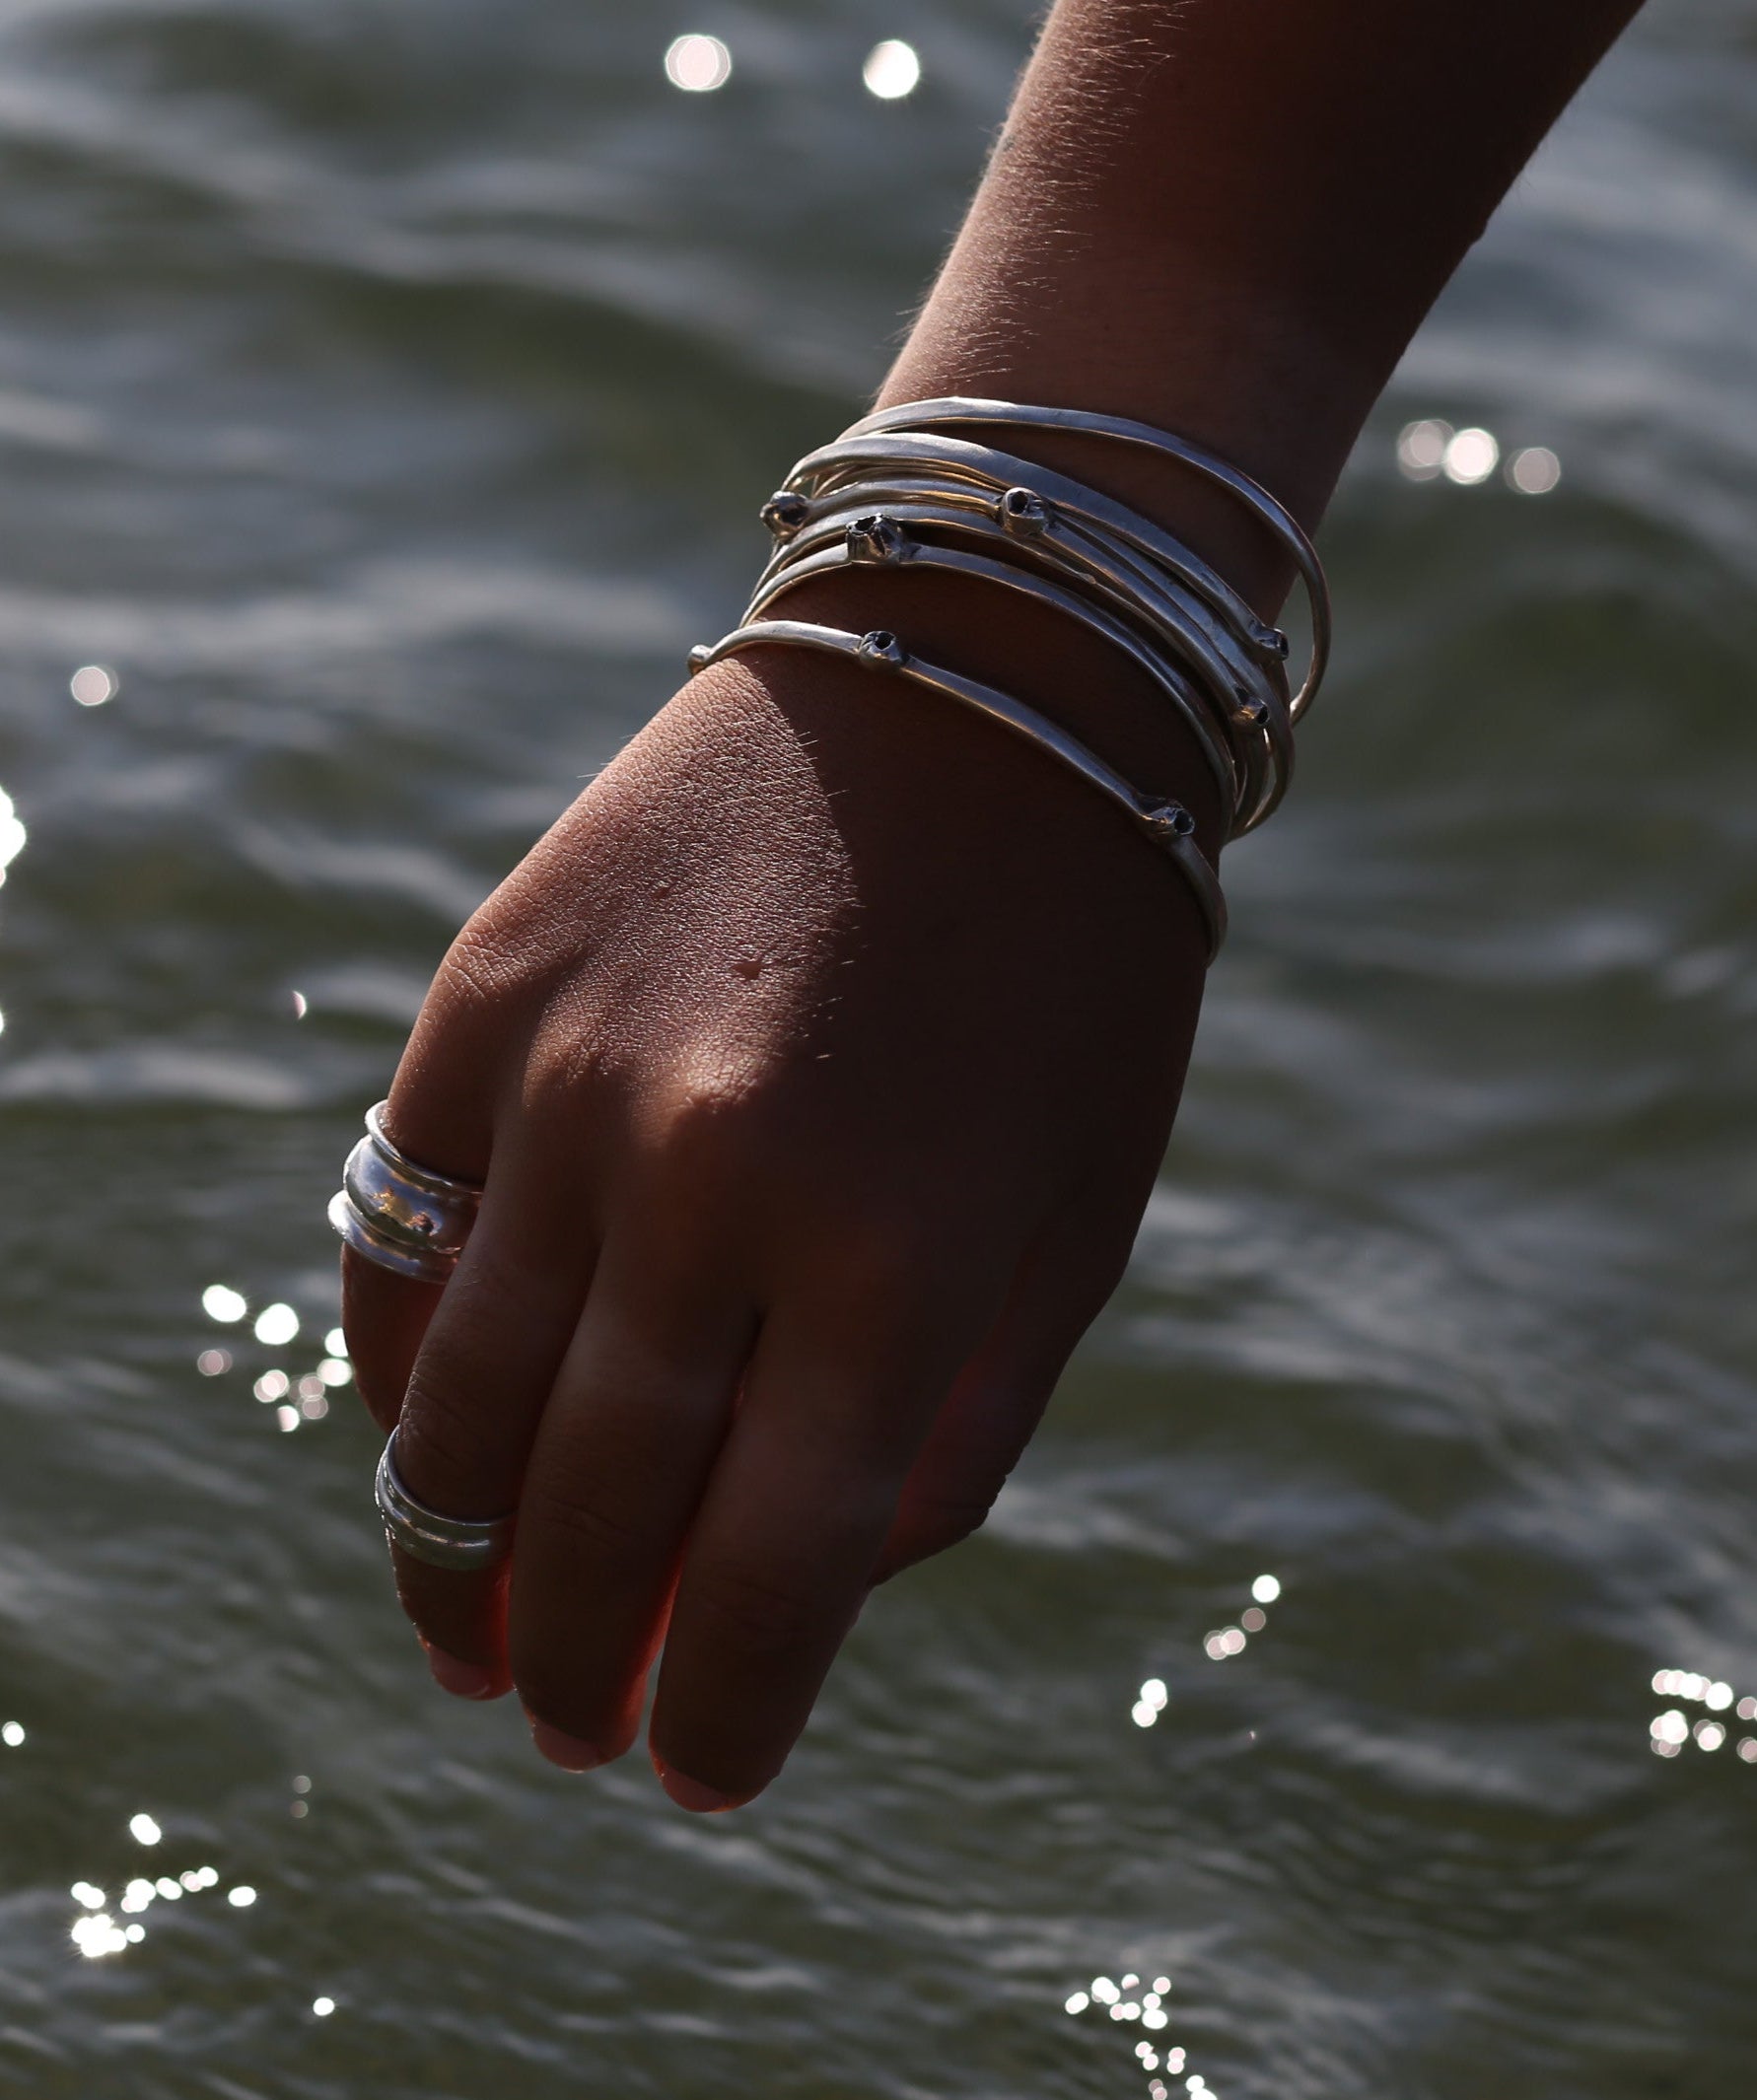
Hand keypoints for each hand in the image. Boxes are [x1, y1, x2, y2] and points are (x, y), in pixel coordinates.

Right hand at [343, 631, 1209, 1810]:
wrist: (976, 681)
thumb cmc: (1067, 975)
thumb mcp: (1074, 1220)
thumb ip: (944, 1427)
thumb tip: (795, 1587)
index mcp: (899, 1251)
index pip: (774, 1571)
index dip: (731, 1714)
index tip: (704, 1781)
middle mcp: (708, 1175)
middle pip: (590, 1507)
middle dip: (573, 1660)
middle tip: (571, 1730)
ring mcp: (572, 1080)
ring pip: (455, 1397)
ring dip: (445, 1552)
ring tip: (466, 1637)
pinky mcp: (485, 995)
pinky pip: (398, 1237)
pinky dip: (402, 1370)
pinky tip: (430, 1438)